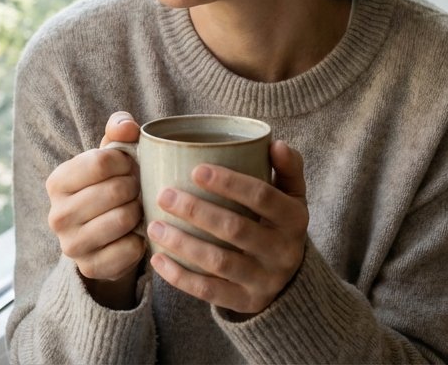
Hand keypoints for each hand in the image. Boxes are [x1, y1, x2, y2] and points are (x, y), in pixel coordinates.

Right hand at [44, 112, 143, 305]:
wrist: (104, 238)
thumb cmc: (109, 186)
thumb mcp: (111, 156)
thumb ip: (118, 130)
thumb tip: (127, 127)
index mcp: (57, 181)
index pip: (101, 161)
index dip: (127, 161)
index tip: (131, 166)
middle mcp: (57, 214)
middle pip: (116, 190)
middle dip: (135, 187)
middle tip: (137, 190)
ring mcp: (71, 245)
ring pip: (124, 219)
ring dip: (139, 212)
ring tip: (137, 209)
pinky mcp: (90, 268)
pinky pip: (130, 249)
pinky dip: (141, 240)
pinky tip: (136, 235)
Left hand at [146, 140, 308, 315]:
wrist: (290, 279)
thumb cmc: (279, 223)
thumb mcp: (292, 196)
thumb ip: (288, 168)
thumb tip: (276, 144)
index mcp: (294, 219)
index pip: (262, 196)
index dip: (229, 183)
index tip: (195, 169)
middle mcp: (283, 251)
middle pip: (235, 228)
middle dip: (196, 210)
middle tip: (164, 194)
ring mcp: (265, 280)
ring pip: (219, 261)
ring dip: (182, 243)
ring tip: (154, 225)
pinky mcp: (246, 302)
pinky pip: (209, 291)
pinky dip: (180, 277)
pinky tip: (157, 258)